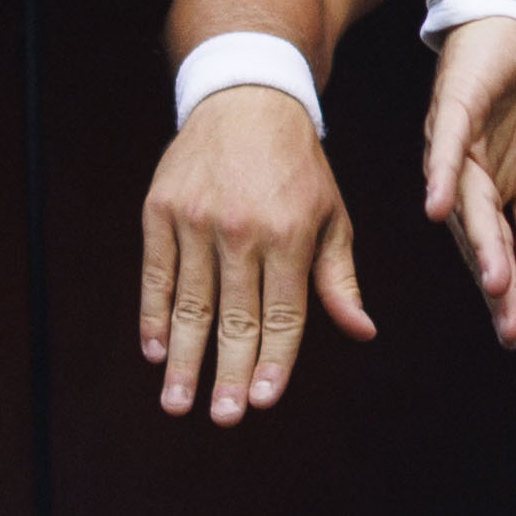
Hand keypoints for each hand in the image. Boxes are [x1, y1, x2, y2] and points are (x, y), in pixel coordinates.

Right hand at [140, 81, 371, 422]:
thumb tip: (363, 331)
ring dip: (183, 358)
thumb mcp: (332, 215)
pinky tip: (154, 350)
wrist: (246, 98)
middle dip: (228, 373)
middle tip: (222, 417)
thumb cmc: (297, 168)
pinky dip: (153, 315)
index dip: (274, 360)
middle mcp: (243, 228)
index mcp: (291, 232)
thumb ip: (339, 278)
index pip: (283, 312)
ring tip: (177, 403)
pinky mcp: (161, 209)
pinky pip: (155, 274)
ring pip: (190, 303)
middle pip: (235, 316)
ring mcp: (197, 218)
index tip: (263, 401)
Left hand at [414, 13, 515, 347]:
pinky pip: (445, 146)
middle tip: (511, 327)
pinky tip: (437, 208)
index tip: (515, 337)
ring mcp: (450, 146)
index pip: (493, 253)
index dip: (503, 295)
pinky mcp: (452, 109)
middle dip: (494, 284)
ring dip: (477, 242)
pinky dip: (441, 176)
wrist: (509, 32)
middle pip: (476, 239)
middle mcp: (457, 180)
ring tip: (495, 283)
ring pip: (464, 203)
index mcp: (480, 198)